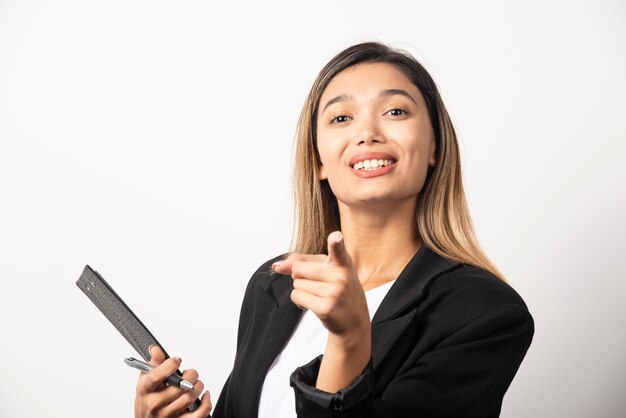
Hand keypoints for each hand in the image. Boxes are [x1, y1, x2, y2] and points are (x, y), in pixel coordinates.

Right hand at [134, 346, 211, 417]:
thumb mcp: (145, 381)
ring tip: (196, 383)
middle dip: (191, 375)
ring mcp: (167, 415)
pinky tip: (205, 395)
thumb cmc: (147, 399)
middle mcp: (155, 404)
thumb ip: (153, 364)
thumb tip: (156, 349)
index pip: (156, 376)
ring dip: (198, 386)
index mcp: (145, 390)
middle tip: (190, 373)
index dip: (169, 365)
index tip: (177, 360)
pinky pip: (198, 415)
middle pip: (179, 387)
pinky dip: (206, 404)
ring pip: (189, 398)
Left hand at [273, 231, 371, 390]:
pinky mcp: (325, 308)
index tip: (336, 237)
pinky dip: (300, 301)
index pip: (338, 249)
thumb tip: (276, 266)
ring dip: (302, 290)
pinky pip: (297, 296)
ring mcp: (333, 293)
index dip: (335, 241)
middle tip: (318, 283)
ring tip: (320, 295)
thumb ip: (302, 261)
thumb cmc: (339, 289)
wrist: (354, 320)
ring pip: (296, 284)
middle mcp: (340, 276)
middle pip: (298, 268)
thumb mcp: (327, 269)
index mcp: (342, 262)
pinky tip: (315, 304)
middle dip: (300, 276)